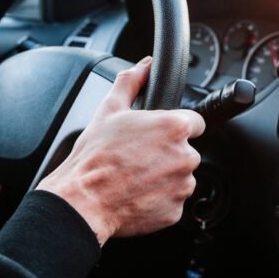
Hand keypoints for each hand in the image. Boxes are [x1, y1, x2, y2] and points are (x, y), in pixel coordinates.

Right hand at [37, 56, 205, 245]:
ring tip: (135, 176)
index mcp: (175, 127)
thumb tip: (144, 65)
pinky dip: (159, 199)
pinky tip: (137, 193)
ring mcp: (182, 186)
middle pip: (186, 151)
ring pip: (180, 177)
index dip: (174, 127)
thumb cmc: (95, 156)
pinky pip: (172, 201)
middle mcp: (185, 156)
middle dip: (167, 153)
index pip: (195, 122)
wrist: (83, 200)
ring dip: (164, 176)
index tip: (159, 136)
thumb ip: (132, 81)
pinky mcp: (175, 212)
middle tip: (139, 157)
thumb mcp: (110, 109)